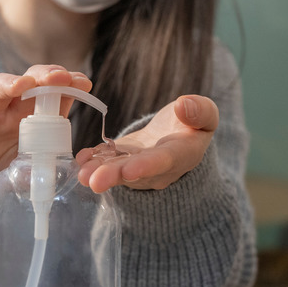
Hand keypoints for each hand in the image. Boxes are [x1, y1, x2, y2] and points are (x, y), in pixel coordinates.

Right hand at [0, 65, 91, 179]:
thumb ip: (50, 156)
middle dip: (44, 75)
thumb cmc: (8, 158)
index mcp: (33, 111)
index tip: (84, 82)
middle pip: (28, 80)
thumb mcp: (33, 156)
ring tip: (22, 86)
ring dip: (10, 84)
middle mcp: (12, 105)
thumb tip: (77, 166)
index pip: (52, 89)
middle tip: (59, 77)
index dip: (68, 82)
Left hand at [76, 95, 218, 191]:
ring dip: (98, 171)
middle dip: (114, 176)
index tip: (130, 170)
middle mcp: (158, 168)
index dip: (147, 166)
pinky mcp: (121, 160)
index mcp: (182, 155)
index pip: (164, 161)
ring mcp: (137, 166)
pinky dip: (93, 160)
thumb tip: (184, 105)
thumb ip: (201, 111)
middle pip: (135, 173)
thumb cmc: (193, 124)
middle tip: (94, 181)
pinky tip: (81, 159)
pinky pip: (107, 162)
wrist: (179, 136)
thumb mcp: (206, 115)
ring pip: (117, 170)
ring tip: (81, 174)